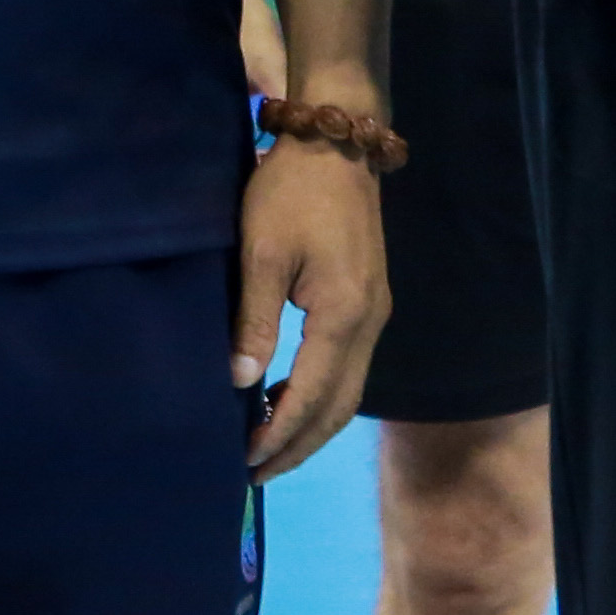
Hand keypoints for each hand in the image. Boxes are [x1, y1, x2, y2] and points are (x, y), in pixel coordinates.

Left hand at [233, 128, 386, 476]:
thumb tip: (240, 381)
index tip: (246, 462)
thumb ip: (254, 319)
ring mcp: (375, 314)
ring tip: (269, 444)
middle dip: (299, 444)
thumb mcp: (261, 252)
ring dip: (312, 423)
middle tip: (256, 471)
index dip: (280, 434)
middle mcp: (369, 324)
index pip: (313, 396)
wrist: (336, 142)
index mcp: (343, 315)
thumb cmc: (290, 192)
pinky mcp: (369, 301)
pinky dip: (321, 394)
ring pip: (349, 391)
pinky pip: (349, 368)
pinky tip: (287, 394)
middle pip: (339, 407)